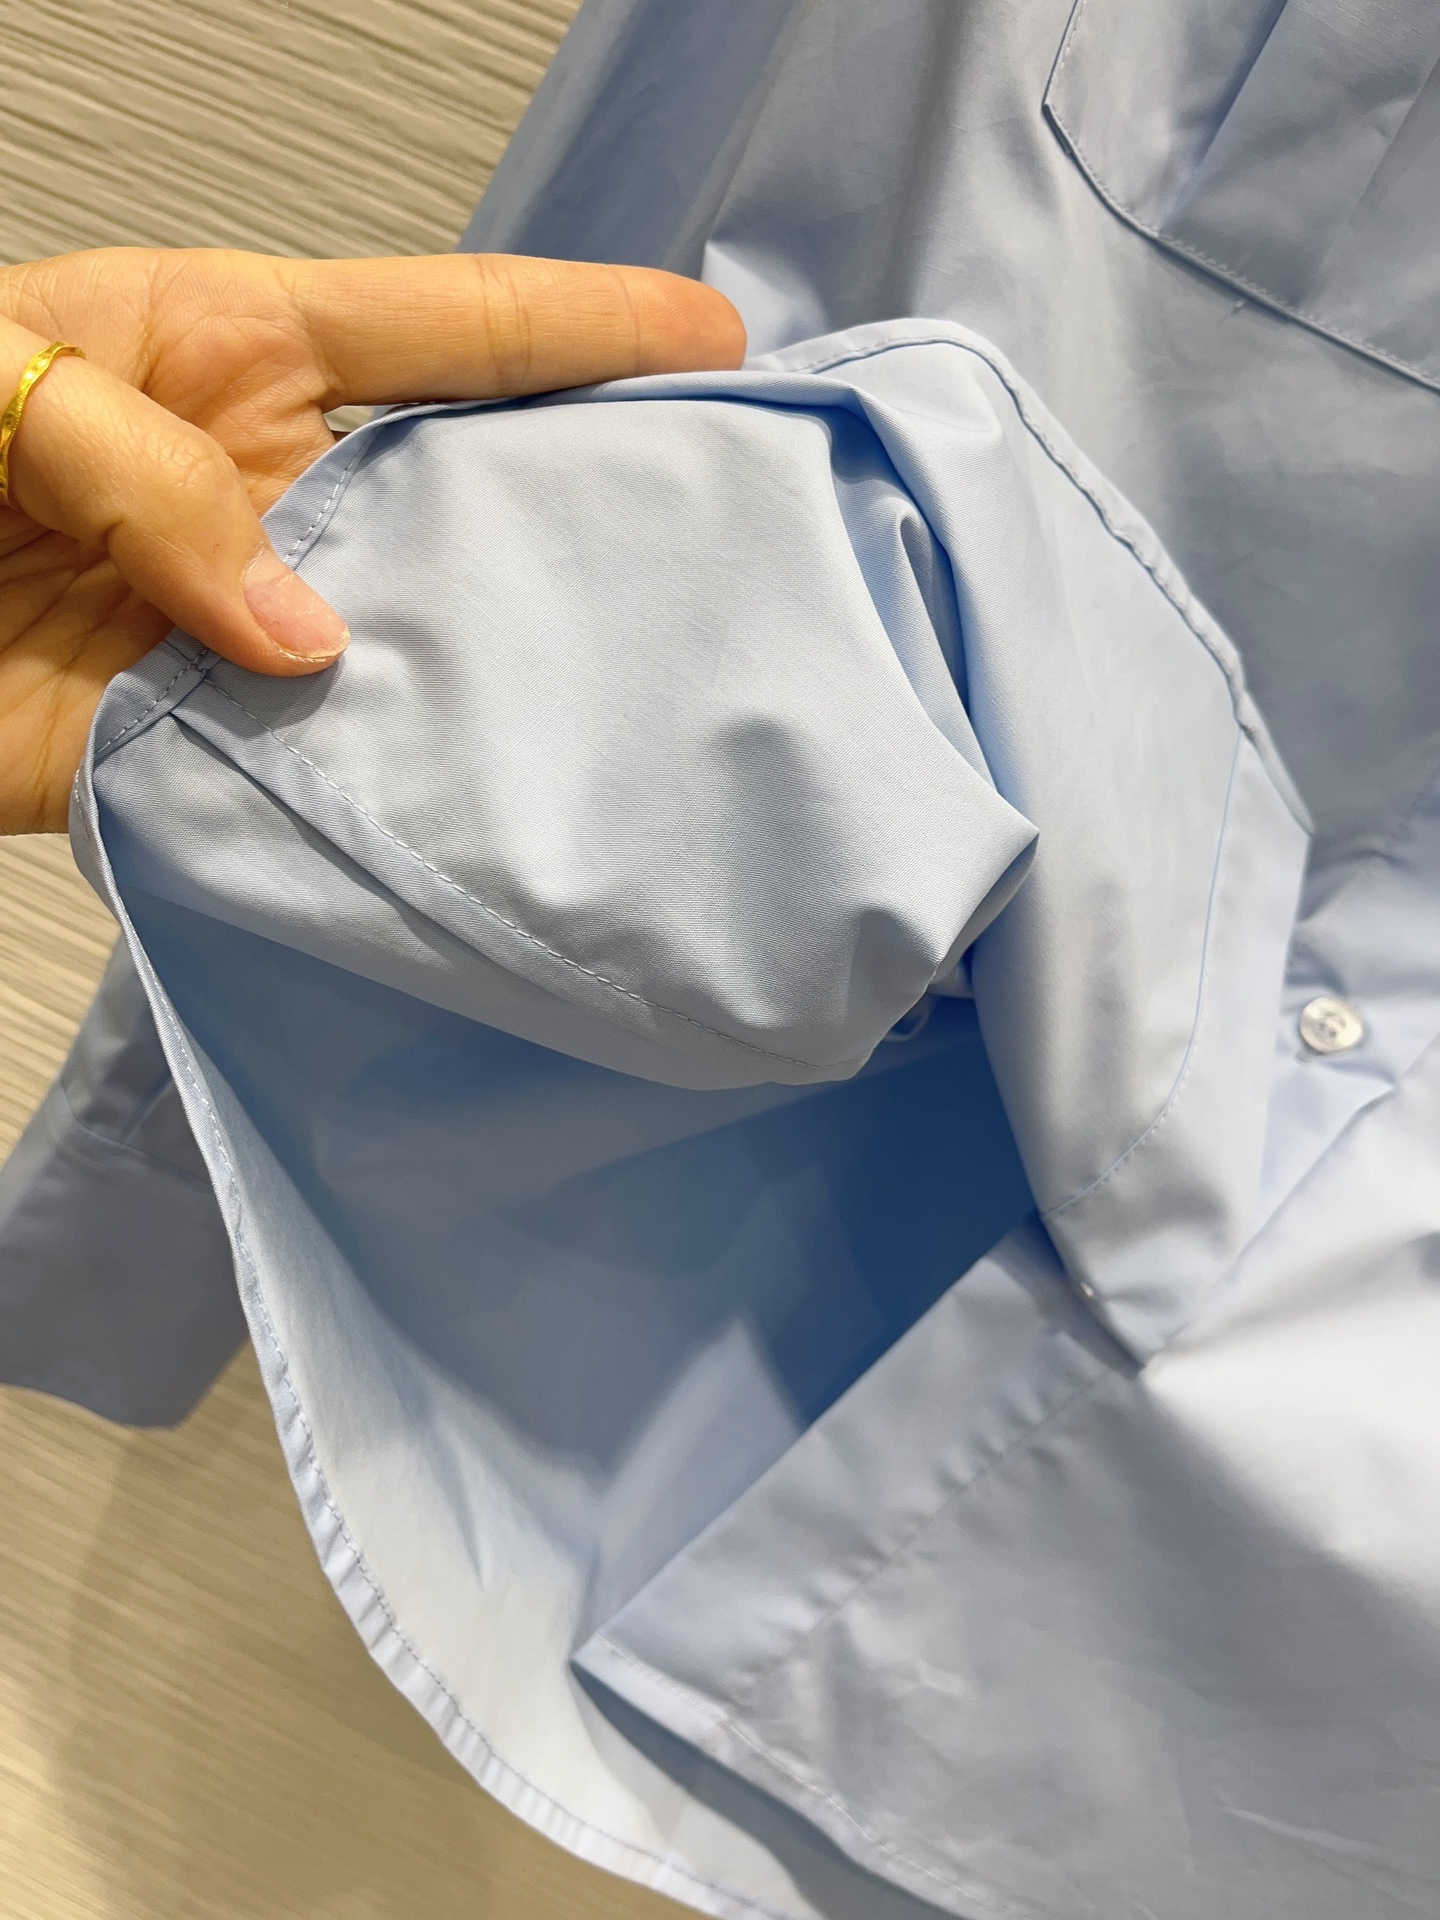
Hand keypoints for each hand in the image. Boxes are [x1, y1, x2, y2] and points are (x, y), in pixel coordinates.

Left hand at [0, 248, 743, 831]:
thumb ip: (154, 472)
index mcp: (236, 356)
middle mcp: (276, 493)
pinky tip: (494, 797)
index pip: (450, 329)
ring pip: (426, 640)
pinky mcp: (209, 748)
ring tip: (654, 674)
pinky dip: (400, 788)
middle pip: (473, 491)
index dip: (588, 332)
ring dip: (518, 665)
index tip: (717, 347)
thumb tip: (299, 634)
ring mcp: (252, 626)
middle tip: (735, 528)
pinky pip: (329, 767)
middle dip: (600, 504)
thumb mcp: (7, 378)